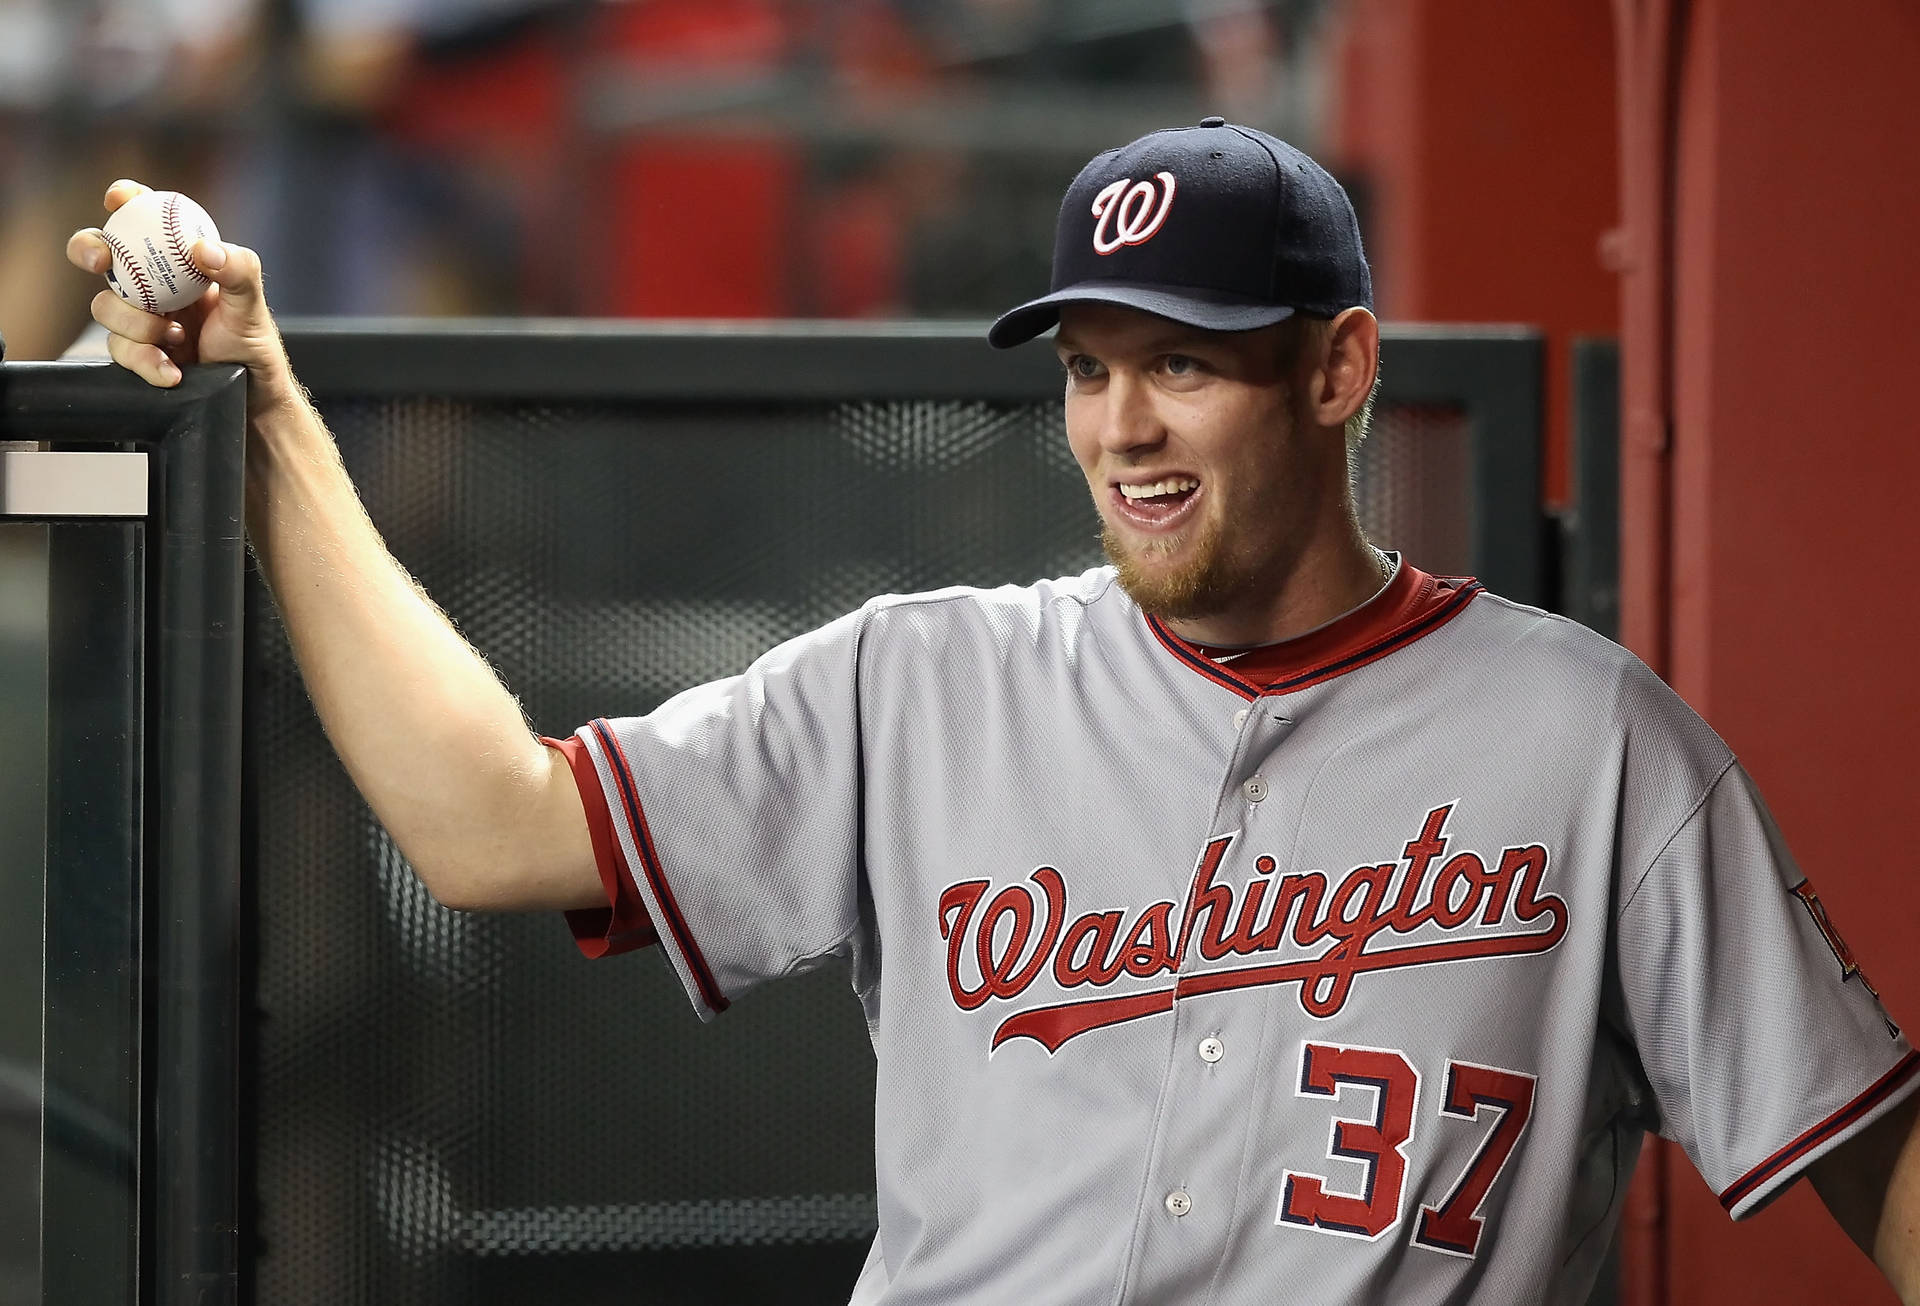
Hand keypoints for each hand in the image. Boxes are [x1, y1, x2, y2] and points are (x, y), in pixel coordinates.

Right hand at [66, 179, 291, 391]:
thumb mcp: (252, 304)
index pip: (146, 220)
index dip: (126, 201)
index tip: (119, 200)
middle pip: (101, 255)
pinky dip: (145, 361)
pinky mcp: (135, 351)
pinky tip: (172, 371)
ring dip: (136, 323)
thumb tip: (203, 249)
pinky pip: (120, 350)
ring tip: (176, 338)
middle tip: (102, 262)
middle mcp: (152, 285)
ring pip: (105, 307)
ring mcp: (139, 317)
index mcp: (179, 262)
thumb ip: (239, 270)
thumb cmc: (253, 344)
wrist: (249, 395)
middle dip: (90, 250)